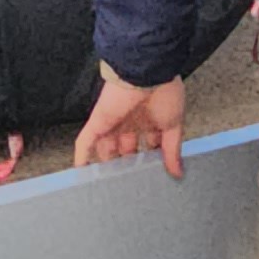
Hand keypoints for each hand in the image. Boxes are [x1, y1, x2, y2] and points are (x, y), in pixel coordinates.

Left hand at [74, 74, 188, 178]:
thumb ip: (172, 150)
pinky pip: (86, 141)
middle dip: (128, 165)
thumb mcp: (173, 125)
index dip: (149, 161)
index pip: (148, 145)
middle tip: (130, 185)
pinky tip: (81, 172)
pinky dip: (82, 156)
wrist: (147, 72)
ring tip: (106, 186)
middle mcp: (131, 121)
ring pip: (105, 147)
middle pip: (125, 149)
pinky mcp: (99, 121)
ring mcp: (113, 122)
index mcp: (150, 119)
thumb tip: (177, 171)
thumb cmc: (164, 90)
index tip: (152, 176)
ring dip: (106, 164)